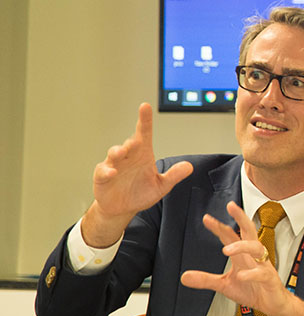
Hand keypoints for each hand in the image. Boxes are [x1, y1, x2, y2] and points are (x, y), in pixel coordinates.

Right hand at [82, 103, 192, 246]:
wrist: (123, 208)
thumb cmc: (140, 193)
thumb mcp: (161, 186)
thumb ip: (173, 176)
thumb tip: (189, 166)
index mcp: (142, 155)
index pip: (144, 134)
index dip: (144, 120)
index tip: (145, 106)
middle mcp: (128, 156)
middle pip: (130, 143)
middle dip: (133, 140)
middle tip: (137, 139)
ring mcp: (114, 165)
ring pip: (114, 153)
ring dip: (117, 151)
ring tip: (122, 152)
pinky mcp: (102, 177)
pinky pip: (103, 171)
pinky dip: (107, 171)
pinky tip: (112, 172)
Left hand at [180, 201, 303, 315]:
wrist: (273, 304)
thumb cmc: (253, 290)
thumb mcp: (225, 285)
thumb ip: (206, 280)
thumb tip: (184, 277)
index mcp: (243, 256)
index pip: (230, 236)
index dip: (219, 227)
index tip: (206, 218)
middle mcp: (253, 256)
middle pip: (249, 231)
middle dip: (241, 217)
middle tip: (231, 206)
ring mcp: (263, 266)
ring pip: (257, 248)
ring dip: (242, 246)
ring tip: (226, 249)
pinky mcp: (270, 279)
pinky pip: (262, 273)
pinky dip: (251, 274)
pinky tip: (241, 276)